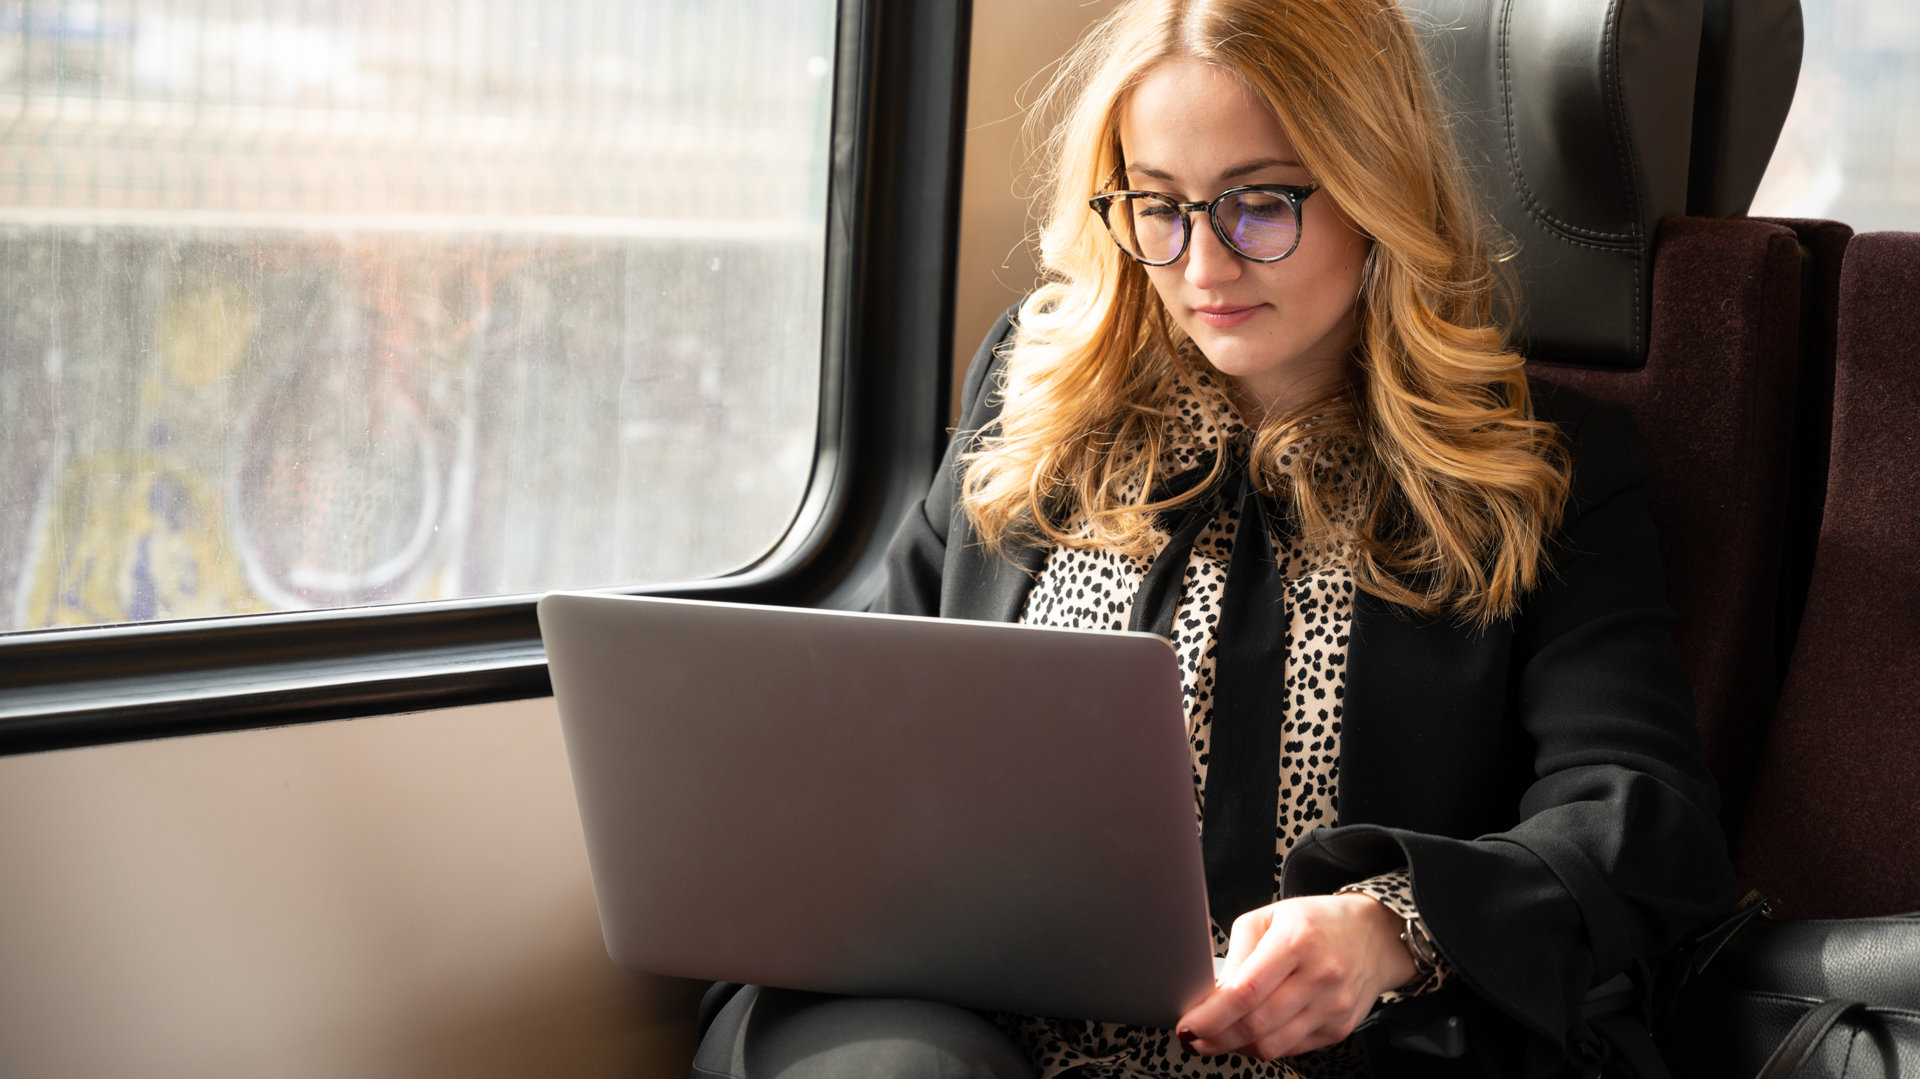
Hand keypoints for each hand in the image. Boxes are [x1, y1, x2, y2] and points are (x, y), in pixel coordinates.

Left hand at [1175, 893, 1414, 1059]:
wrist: (1373, 935)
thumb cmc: (1315, 922)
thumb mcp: (1269, 917)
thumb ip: (1238, 953)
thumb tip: (1212, 994)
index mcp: (1297, 940)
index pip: (1246, 991)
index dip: (1211, 1016)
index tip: (1188, 1026)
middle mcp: (1320, 975)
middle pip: (1256, 1024)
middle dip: (1216, 1038)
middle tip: (1193, 1038)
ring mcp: (1333, 1006)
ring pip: (1273, 1045)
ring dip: (1237, 1047)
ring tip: (1219, 1037)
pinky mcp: (1340, 1027)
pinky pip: (1292, 1049)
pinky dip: (1264, 1047)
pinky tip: (1250, 1035)